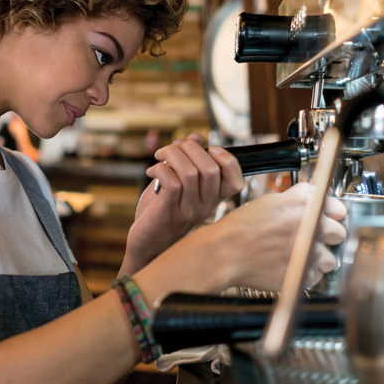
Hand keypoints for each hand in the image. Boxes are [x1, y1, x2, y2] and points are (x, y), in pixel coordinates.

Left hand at [121, 134, 243, 273]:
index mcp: (212, 199)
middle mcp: (205, 206)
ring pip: (189, 171)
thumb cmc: (162, 212)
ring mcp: (189, 210)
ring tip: (160, 156)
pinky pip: (172, 182)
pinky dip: (160, 169)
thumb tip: (195, 137)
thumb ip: (188, 161)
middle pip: (210, 168)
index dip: (227, 159)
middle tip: (173, 148)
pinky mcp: (169, 212)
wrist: (147, 246)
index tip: (209, 148)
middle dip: (190, 148)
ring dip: (172, 155)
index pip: (236, 180)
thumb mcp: (178, 184)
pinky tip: (152, 171)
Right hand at [222, 182, 346, 291]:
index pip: (339, 208)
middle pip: (339, 233)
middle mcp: (313, 226)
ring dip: (317, 257)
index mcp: (306, 203)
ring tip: (298, 254)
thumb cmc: (244, 226)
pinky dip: (305, 273)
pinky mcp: (304, 274)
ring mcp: (311, 252)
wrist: (227, 251)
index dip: (331, 214)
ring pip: (331, 259)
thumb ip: (299, 198)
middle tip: (310, 237)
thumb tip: (315, 198)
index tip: (325, 219)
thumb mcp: (272, 200)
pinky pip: (316, 276)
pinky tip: (290, 265)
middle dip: (327, 236)